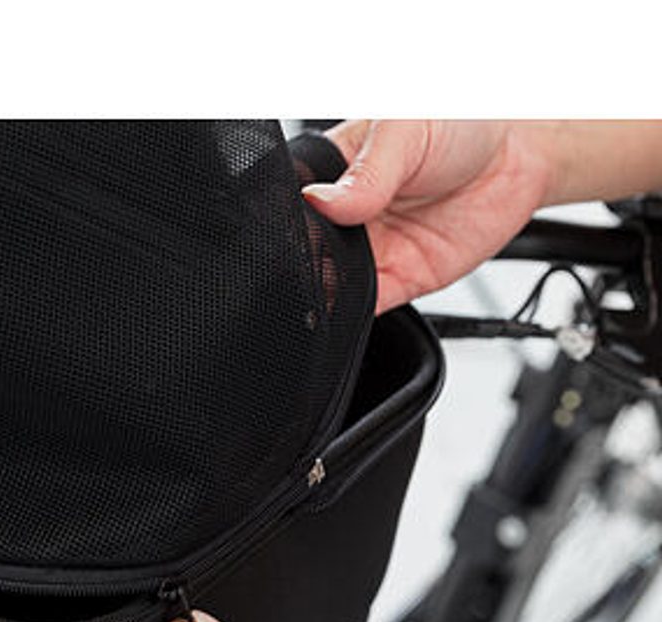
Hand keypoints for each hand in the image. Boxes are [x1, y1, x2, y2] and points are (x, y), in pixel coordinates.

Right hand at [303, 120, 555, 314]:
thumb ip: (365, 174)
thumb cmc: (460, 121)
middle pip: (305, 251)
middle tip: (309, 262)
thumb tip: (320, 200)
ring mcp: (368, 250)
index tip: (285, 235)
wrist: (522, 150)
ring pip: (330, 283)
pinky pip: (366, 305)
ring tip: (325, 288)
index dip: (283, 223)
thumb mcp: (406, 132)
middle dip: (302, 264)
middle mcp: (344, 216)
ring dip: (325, 292)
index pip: (291, 206)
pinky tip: (347, 308)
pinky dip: (353, 314)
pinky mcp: (397, 280)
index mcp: (331, 172)